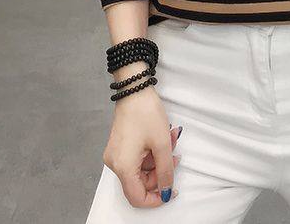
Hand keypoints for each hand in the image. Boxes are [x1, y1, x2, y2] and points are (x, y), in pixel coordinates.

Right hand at [103, 90, 181, 207]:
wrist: (134, 89)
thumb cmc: (145, 112)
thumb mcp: (162, 144)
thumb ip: (165, 171)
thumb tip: (166, 191)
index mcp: (123, 166)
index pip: (137, 197)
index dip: (155, 199)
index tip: (170, 191)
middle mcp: (115, 163)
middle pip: (140, 182)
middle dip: (160, 171)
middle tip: (174, 156)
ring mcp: (116, 154)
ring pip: (140, 169)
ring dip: (158, 158)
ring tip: (171, 139)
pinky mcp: (119, 146)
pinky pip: (137, 158)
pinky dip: (151, 151)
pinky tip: (162, 136)